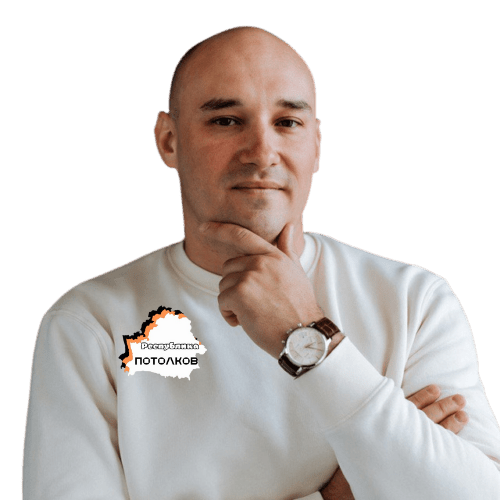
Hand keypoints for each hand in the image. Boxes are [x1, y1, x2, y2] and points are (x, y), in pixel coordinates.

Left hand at [200, 222, 322, 358]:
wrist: (303, 335)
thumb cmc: (300, 306)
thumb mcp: (296, 272)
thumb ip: (287, 249)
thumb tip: (288, 226)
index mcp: (273, 255)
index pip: (242, 235)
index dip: (220, 230)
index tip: (203, 227)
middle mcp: (261, 262)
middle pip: (229, 268)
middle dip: (235, 287)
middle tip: (254, 304)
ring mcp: (250, 277)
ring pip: (224, 286)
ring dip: (233, 303)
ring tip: (254, 314)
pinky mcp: (240, 294)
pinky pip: (222, 302)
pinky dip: (229, 315)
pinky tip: (247, 322)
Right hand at [319, 385, 467, 498]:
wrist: (350, 478)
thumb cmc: (354, 446)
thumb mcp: (360, 425)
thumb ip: (372, 411)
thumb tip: (377, 395)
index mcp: (387, 421)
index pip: (410, 405)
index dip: (425, 397)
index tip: (436, 388)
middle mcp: (399, 433)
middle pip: (427, 417)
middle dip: (444, 407)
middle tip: (459, 400)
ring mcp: (407, 448)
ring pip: (435, 433)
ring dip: (451, 424)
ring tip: (463, 415)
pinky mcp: (409, 461)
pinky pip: (433, 451)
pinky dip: (445, 442)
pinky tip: (454, 438)